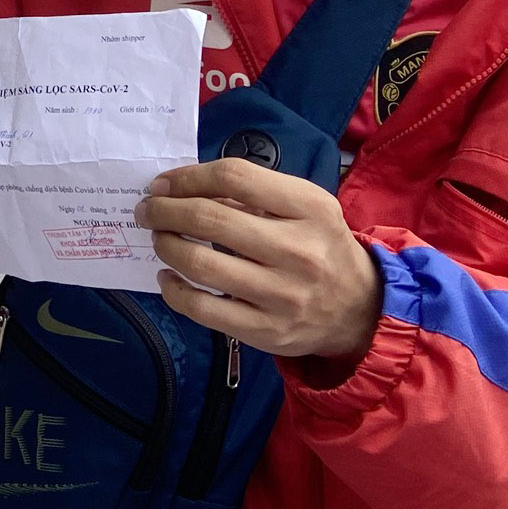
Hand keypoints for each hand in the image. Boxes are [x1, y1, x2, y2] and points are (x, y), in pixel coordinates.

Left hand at [135, 159, 383, 361]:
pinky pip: (202, 309)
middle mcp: (299, 251)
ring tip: (159, 238)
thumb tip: (182, 187)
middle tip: (148, 210)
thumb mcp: (306, 208)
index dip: (188, 177)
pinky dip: (173, 290)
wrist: (358, 309)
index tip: (163, 183)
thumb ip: (254, 194)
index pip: (234, 177)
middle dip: (165, 210)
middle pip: (211, 219)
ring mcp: (282, 296)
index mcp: (310, 209)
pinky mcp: (266, 331)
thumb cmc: (320, 246)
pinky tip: (168, 276)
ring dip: (166, 246)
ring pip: (201, 264)